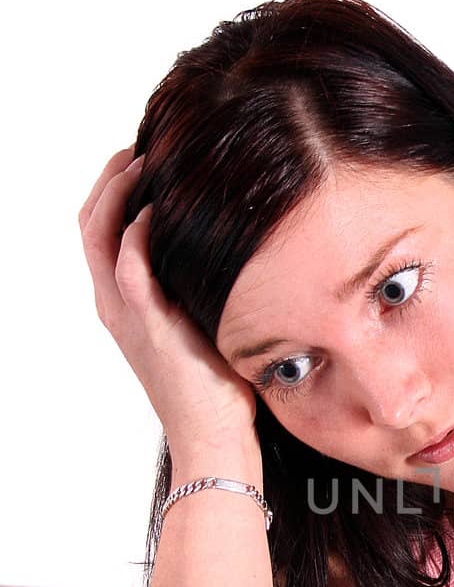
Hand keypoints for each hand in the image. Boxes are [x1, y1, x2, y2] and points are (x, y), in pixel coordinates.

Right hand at [78, 145, 259, 447]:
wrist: (213, 438)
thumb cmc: (218, 388)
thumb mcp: (203, 323)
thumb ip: (199, 285)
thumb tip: (231, 246)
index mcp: (123, 304)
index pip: (99, 232)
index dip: (112, 191)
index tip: (141, 160)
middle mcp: (115, 305)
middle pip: (89, 223)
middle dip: (109, 179)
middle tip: (137, 149)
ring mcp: (127, 315)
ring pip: (99, 235)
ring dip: (119, 193)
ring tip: (144, 162)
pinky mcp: (149, 325)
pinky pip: (130, 266)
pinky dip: (138, 232)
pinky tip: (161, 210)